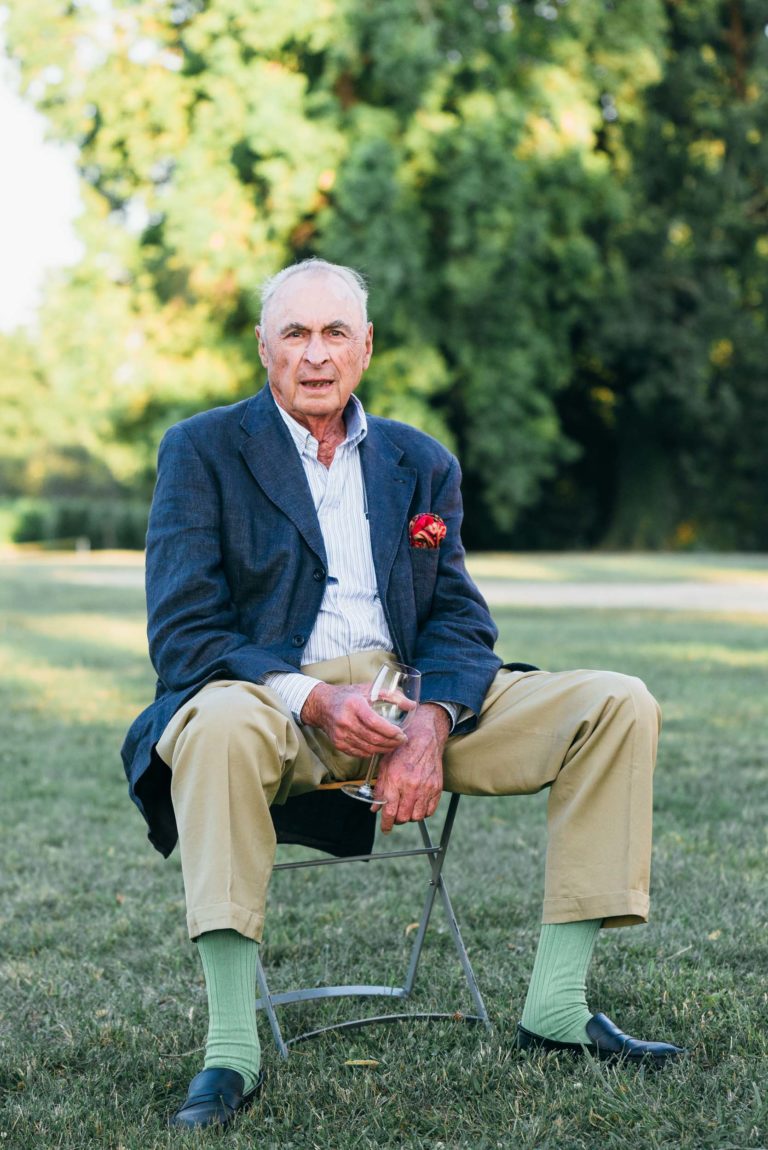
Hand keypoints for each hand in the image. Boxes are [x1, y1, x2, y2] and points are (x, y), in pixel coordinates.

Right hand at [301, 682, 407, 756]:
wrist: (322, 705)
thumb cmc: (349, 695)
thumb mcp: (369, 689)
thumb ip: (392, 696)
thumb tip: (412, 705)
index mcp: (354, 705)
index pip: (374, 722)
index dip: (390, 731)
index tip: (402, 733)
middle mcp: (345, 721)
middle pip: (373, 738)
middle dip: (391, 742)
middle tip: (402, 741)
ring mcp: (340, 734)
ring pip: (367, 748)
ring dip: (384, 749)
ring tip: (394, 744)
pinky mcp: (338, 744)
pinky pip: (359, 753)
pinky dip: (372, 752)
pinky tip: (380, 747)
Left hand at [373, 703, 450, 832]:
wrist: (424, 737)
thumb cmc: (402, 749)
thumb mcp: (384, 765)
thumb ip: (380, 788)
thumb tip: (374, 807)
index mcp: (396, 780)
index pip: (390, 811)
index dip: (386, 824)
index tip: (385, 828)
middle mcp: (411, 786)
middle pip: (404, 817)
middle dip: (397, 820)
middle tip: (394, 816)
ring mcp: (426, 788)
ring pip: (417, 816)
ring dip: (410, 817)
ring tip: (406, 809)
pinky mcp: (437, 787)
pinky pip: (430, 810)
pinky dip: (423, 812)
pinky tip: (417, 805)